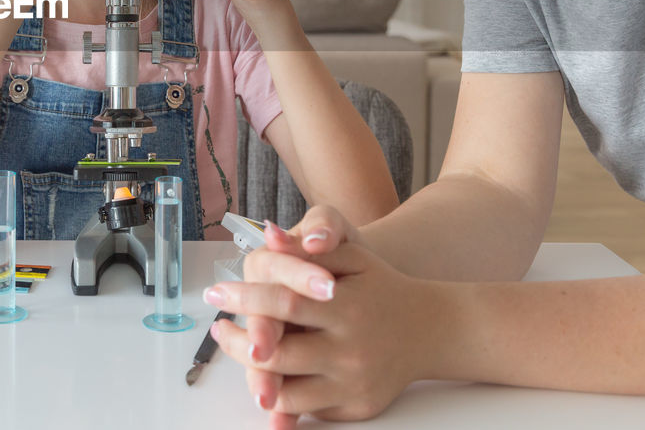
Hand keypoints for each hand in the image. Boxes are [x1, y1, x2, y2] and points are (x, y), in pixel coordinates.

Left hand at [205, 239, 447, 424]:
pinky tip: (269, 372)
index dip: (243, 298)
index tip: (215, 292)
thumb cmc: (381, 288)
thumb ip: (310, 249)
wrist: (429, 330)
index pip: (282, 303)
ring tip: (238, 350)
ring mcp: (353, 384)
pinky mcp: (356, 408)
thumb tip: (268, 235)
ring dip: (252, 375)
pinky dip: (284, 394)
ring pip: (286, 394)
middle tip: (217, 327)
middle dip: (236, 342)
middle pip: (276, 355)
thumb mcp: (353, 257)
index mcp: (346, 308)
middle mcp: (350, 350)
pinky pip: (308, 408)